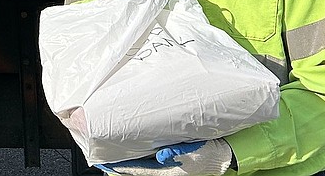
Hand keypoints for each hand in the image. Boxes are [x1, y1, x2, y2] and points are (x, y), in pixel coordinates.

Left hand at [96, 139, 232, 175]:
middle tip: (102, 160)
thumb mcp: (195, 150)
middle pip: (135, 171)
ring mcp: (167, 170)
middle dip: (118, 166)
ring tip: (112, 159)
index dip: (119, 166)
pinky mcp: (170, 165)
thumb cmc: (210, 153)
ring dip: (126, 164)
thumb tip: (161, 155)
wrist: (223, 157)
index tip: (104, 162)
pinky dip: (137, 162)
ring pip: (141, 168)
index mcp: (168, 172)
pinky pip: (148, 165)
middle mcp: (165, 173)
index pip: (137, 170)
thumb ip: (178, 153)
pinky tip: (132, 156)